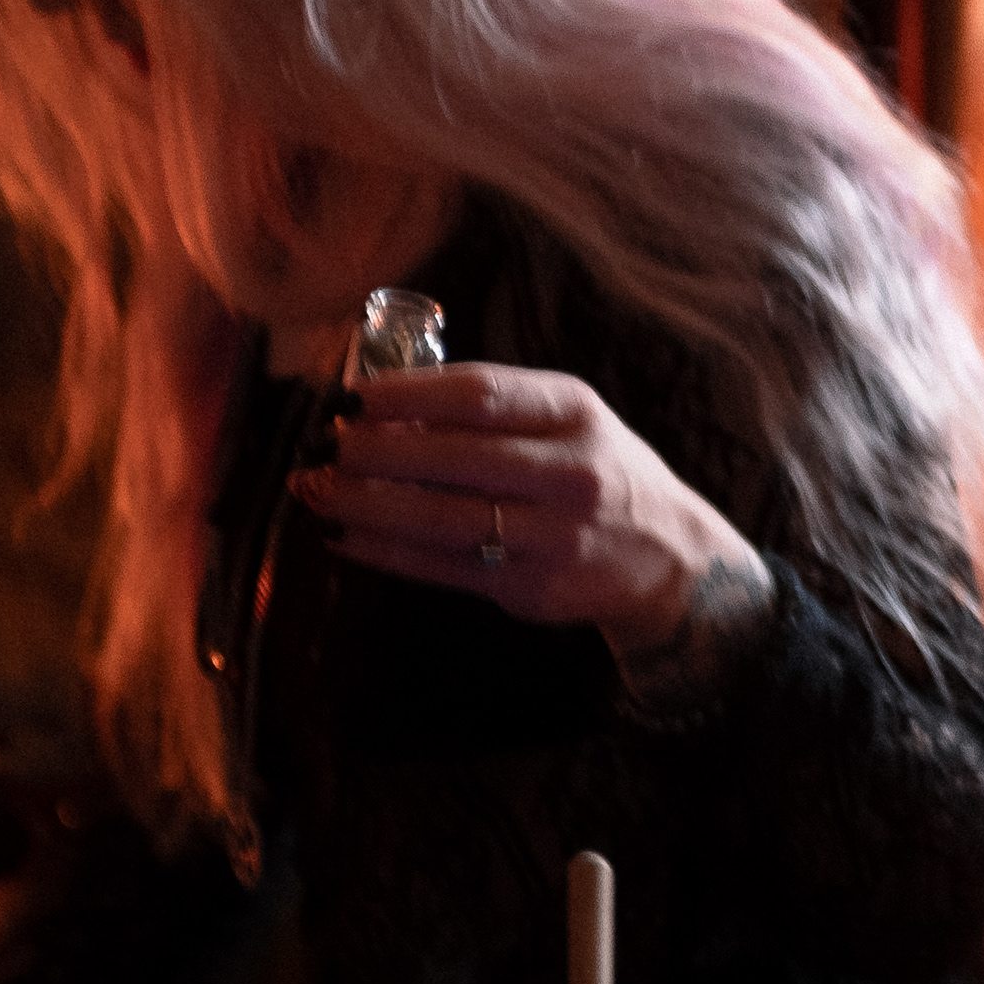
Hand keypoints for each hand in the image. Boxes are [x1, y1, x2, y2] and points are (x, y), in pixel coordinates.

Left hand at [300, 362, 764, 657]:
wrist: (669, 556)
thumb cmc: (598, 471)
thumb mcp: (567, 420)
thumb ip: (490, 410)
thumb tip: (379, 407)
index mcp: (574, 413)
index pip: (478, 395)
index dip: (404, 395)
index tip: (350, 397)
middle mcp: (571, 474)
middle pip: (453, 459)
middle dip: (373, 452)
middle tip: (323, 445)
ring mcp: (555, 537)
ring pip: (441, 520)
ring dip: (365, 505)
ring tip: (314, 490)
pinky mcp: (534, 588)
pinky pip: (443, 568)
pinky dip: (385, 551)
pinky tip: (344, 535)